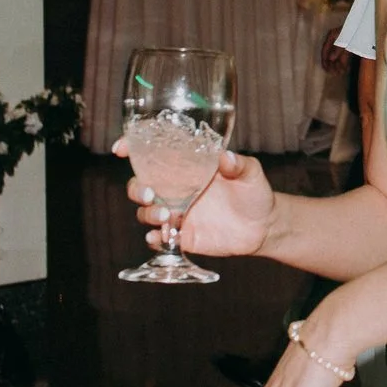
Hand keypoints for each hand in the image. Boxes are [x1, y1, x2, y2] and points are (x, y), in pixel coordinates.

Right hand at [121, 141, 274, 256]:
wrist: (264, 226)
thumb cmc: (254, 192)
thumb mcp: (251, 173)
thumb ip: (239, 165)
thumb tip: (226, 157)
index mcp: (187, 167)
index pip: (154, 155)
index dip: (133, 149)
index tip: (122, 148)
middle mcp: (176, 189)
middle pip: (140, 185)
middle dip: (136, 189)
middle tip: (148, 193)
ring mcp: (176, 213)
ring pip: (145, 212)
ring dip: (147, 214)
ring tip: (165, 216)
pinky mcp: (182, 235)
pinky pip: (159, 238)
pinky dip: (154, 238)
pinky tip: (160, 237)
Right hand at [319, 27, 349, 75]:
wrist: (365, 22)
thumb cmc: (353, 27)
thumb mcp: (345, 37)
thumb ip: (338, 48)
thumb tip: (331, 58)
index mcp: (332, 36)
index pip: (325, 50)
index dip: (324, 60)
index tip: (325, 68)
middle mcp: (335, 39)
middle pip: (331, 54)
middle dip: (332, 65)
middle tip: (333, 73)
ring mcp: (342, 42)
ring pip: (338, 56)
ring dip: (338, 65)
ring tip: (339, 73)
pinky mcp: (349, 45)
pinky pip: (344, 55)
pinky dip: (344, 62)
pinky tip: (344, 69)